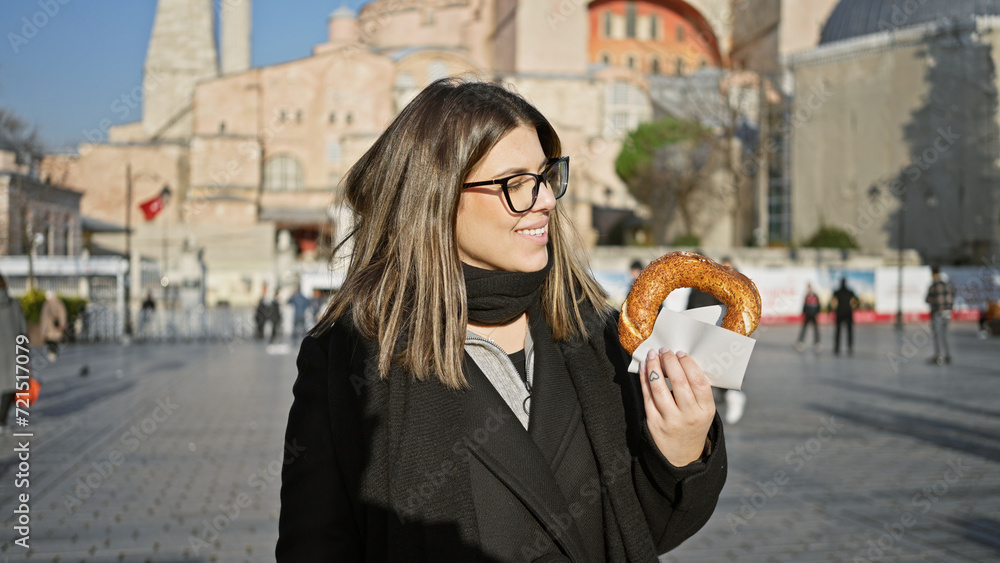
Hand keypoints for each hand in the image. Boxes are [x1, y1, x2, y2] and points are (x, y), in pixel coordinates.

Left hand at [639, 348, 715, 466]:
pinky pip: (647, 396)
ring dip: (654, 367)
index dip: (688, 364)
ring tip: (653, 355)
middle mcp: (689, 416)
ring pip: (659, 387)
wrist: (682, 456)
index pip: (699, 382)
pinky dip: (644, 379)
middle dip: (670, 361)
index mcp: (706, 410)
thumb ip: (697, 390)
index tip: (681, 353)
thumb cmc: (693, 424)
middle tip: (665, 350)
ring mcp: (670, 420)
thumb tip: (681, 359)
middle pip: (679, 382)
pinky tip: (644, 368)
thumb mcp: (704, 411)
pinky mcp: (654, 423)